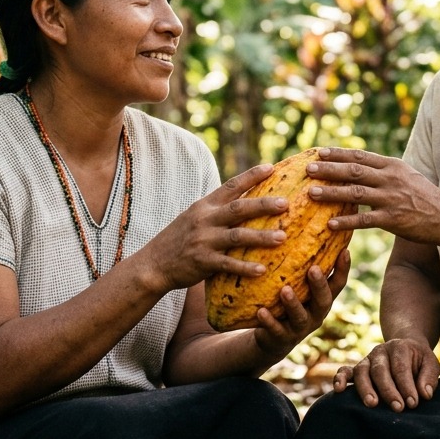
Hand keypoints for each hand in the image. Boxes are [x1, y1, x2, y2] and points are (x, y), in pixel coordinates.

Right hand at [140, 164, 288, 291]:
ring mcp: (203, 240)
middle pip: (238, 209)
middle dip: (263, 205)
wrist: (154, 263)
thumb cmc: (181, 239)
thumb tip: (249, 202)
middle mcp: (205, 219)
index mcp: (205, 205)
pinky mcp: (202, 262)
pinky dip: (245, 267)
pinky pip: (227, 264)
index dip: (251, 176)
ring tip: (282, 237)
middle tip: (286, 203)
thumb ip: (218, 210)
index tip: (271, 168)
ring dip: (261, 237)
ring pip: (237, 236)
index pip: (231, 186)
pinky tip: (261, 271)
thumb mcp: (195, 217)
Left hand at [252, 250, 350, 356]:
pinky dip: (269, 322)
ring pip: (300, 317)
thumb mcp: (296, 283)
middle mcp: (315, 313)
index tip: (345, 250)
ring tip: (285, 290)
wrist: (271, 338)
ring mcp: (299, 328)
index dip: (344, 269)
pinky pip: (276, 331)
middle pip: (323, 300)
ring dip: (293, 303)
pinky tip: (261, 311)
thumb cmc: (285, 301)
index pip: (338, 283)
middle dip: (319, 285)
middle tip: (313, 269)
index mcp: (322, 298)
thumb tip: (305, 220)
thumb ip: (301, 263)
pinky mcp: (280, 338)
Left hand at [305, 148, 439, 245]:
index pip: (360, 156)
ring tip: (311, 193)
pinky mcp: (393, 219)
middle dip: (329, 169)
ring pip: (355, 193)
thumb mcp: (406, 175)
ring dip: (332, 192)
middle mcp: (391, 179)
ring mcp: (392, 199)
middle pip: (354, 171)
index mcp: (392, 166)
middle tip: (308, 169)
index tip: (318, 152)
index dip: (338, 154)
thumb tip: (360, 165)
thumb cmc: (424, 196)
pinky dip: (346, 222)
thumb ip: (384, 170)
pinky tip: (330, 224)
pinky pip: (365, 220)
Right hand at [333, 338, 439, 411]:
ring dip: (366, 388)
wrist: (405, 348)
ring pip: (362, 372)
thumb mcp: (430, 364)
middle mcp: (380, 351)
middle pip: (380, 370)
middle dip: (389, 390)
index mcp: (399, 347)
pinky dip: (340, 378)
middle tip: (398, 408)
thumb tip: (425, 394)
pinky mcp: (357, 368)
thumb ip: (429, 377)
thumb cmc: (419, 361)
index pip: (401, 368)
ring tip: (372, 404)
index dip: (406, 386)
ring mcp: (367, 359)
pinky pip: (345, 371)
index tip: (413, 403)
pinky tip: (339, 390)